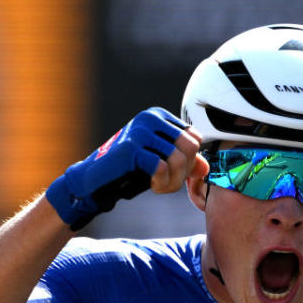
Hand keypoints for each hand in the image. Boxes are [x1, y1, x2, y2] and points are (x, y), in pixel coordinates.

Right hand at [46, 107, 203, 229]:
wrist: (96, 180)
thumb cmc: (129, 171)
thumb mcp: (162, 164)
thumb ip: (185, 162)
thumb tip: (206, 167)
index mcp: (159, 115)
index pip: (195, 136)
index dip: (191, 159)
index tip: (175, 172)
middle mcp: (150, 117)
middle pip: (190, 146)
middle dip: (184, 170)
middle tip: (169, 182)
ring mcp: (140, 130)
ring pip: (179, 157)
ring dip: (174, 180)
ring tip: (161, 186)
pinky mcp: (131, 148)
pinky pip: (163, 167)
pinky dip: (163, 183)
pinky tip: (153, 186)